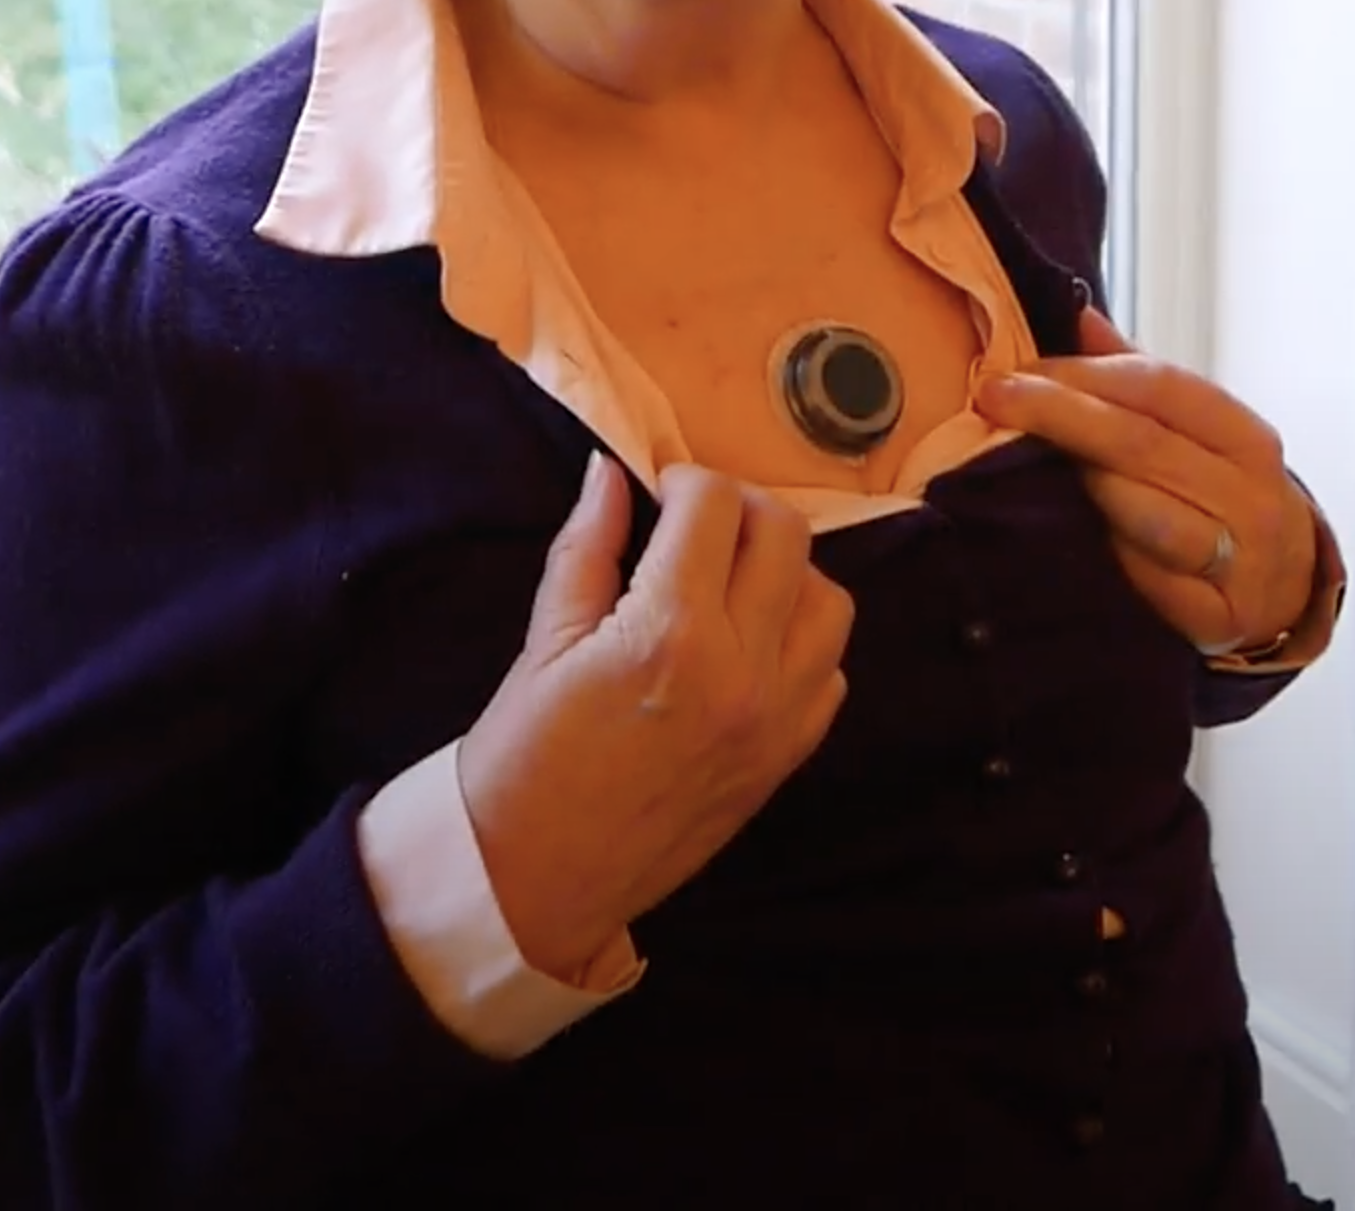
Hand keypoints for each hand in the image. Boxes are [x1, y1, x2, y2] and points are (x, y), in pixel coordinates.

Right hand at [456, 456, 854, 982]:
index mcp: (671, 630)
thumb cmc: (522, 760)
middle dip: (738, 510)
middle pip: (785, 535)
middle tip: (694, 526)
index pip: (715, 505)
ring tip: (731, 582)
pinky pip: (831, 672)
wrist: (536, 882)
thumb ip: (588, 547)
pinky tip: (751, 645)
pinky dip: (803, 642)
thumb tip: (612, 473)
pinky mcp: (786, 759)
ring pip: (828, 599)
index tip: (658, 495)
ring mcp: (776, 718)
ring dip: (785, 572)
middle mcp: (743, 668)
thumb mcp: (543, 642)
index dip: (684, 482)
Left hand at [976, 307, 1317, 655]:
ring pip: (1146, 514)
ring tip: (1023, 459)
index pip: (1162, 387)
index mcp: (1247, 438)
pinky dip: (1107, 554)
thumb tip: (1080, 316)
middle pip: (1144, 445)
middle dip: (1059, 415)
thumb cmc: (1220, 499)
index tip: (1018, 370)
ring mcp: (1242, 562)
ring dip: (1080, 484)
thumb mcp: (1197, 437)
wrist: (1279, 592)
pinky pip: (1149, 581)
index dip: (1084, 374)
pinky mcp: (1218, 620)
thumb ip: (1137, 377)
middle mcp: (1254, 496)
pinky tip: (1064, 534)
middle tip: (993, 398)